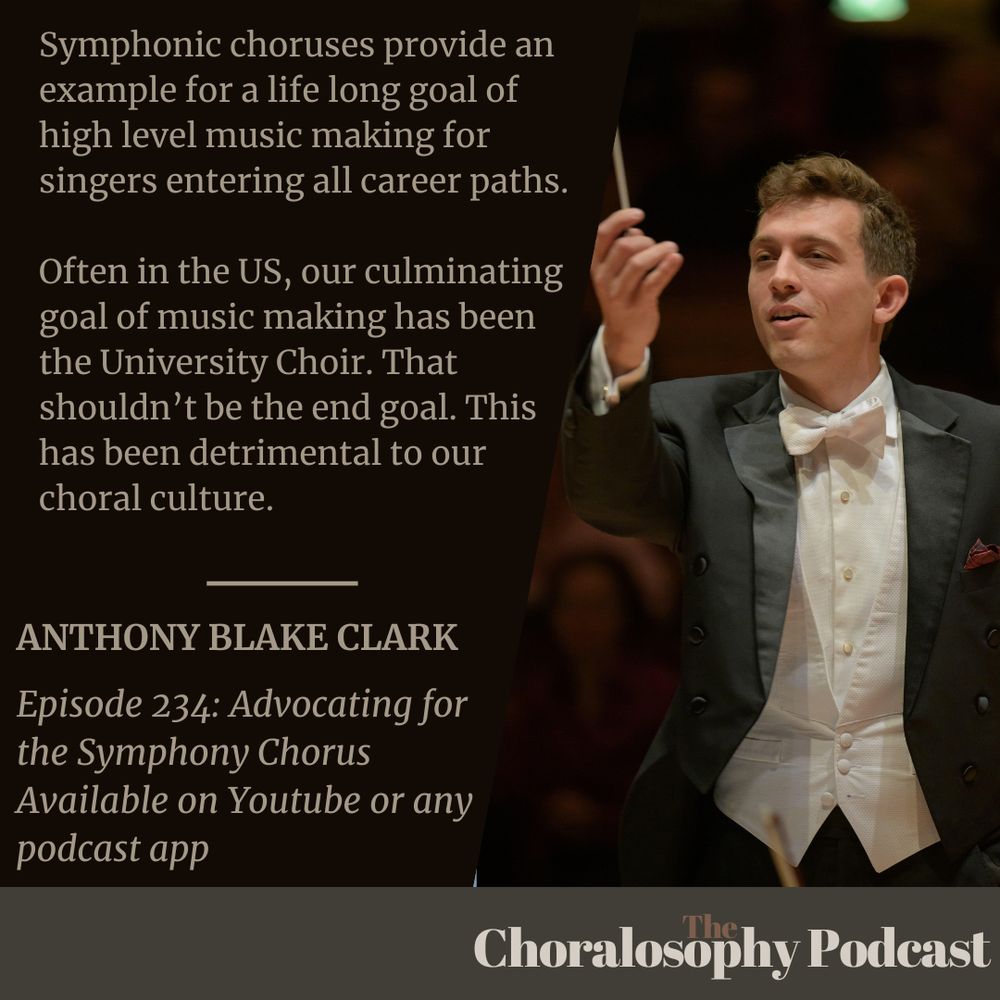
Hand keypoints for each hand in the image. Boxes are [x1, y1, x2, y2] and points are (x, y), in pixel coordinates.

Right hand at [590, 208, 683, 375]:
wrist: (623, 336)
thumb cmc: (623, 296)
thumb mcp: (615, 272)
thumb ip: (622, 250)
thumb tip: (635, 231)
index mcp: (596, 266)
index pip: (602, 235)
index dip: (620, 219)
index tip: (639, 214)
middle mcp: (604, 279)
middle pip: (624, 246)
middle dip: (646, 240)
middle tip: (658, 246)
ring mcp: (620, 294)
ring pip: (638, 263)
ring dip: (659, 250)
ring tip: (671, 249)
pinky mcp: (639, 305)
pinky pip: (653, 282)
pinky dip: (667, 267)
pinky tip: (676, 258)